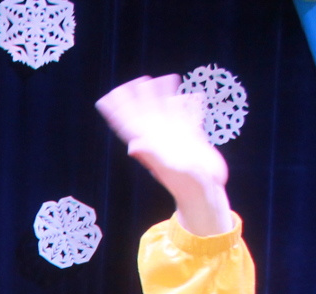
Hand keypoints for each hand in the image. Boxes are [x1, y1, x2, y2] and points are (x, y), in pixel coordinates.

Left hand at [96, 75, 232, 236]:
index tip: (111, 95)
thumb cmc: (186, 184)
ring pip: (166, 111)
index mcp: (150, 143)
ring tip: (160, 80)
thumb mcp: (167, 168)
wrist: (205, 191)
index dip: (118, 110)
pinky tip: (187, 94)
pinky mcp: (193, 137)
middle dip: (139, 97)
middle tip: (135, 80)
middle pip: (145, 112)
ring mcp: (176, 136)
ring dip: (162, 96)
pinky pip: (187, 115)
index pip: (128, 123)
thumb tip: (132, 145)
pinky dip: (186, 104)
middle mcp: (160, 138)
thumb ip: (151, 155)